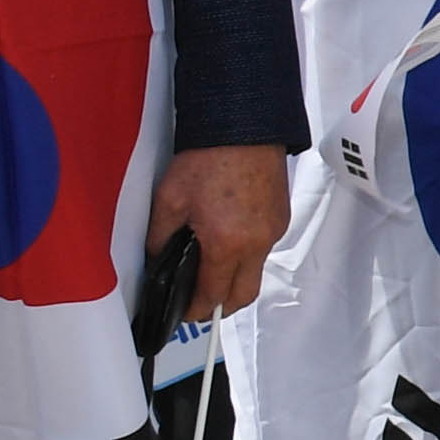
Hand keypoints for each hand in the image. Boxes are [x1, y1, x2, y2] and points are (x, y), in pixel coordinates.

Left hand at [146, 146, 289, 319]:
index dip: (197, 310)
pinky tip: (229, 238)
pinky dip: (247, 255)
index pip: (213, 295)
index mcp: (226, 245)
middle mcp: (256, 244)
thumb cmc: (206, 160)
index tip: (185, 313)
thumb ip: (160, 239)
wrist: (243, 126)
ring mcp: (273, 231)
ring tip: (211, 267)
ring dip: (235, 279)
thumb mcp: (169, 200)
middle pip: (243, 296)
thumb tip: (157, 261)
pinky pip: (264, 249)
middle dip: (222, 307)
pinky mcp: (281, 217)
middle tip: (201, 304)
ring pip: (255, 272)